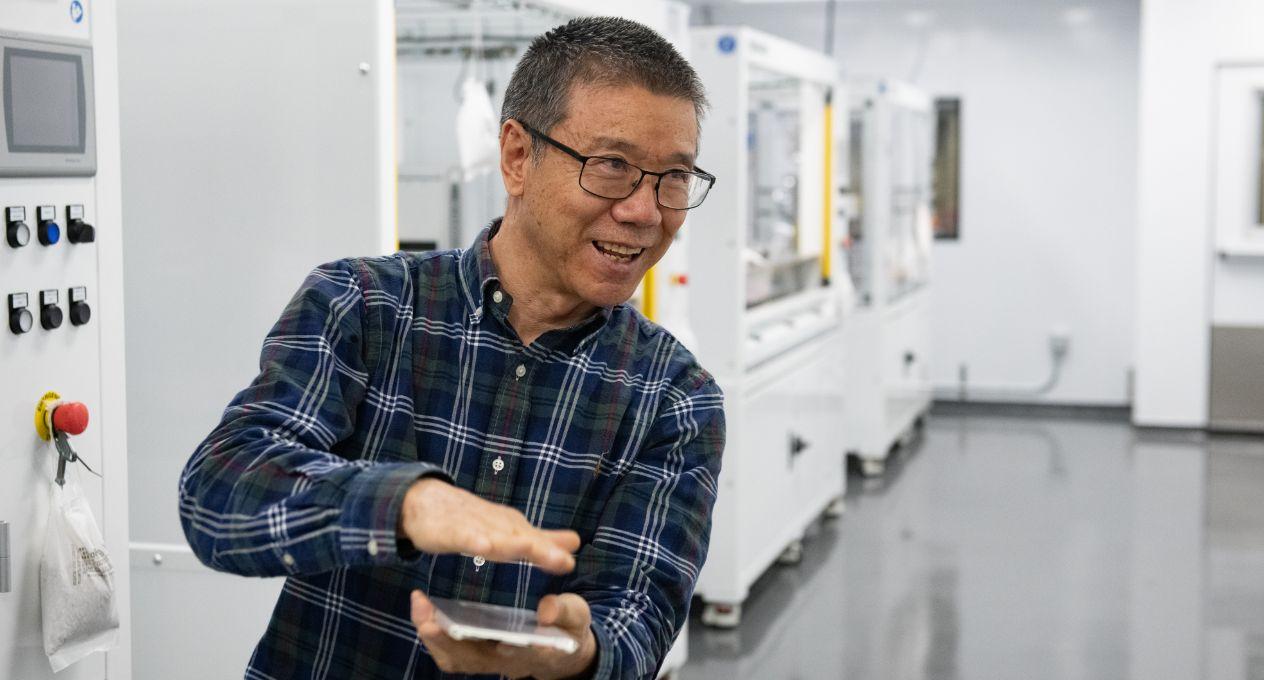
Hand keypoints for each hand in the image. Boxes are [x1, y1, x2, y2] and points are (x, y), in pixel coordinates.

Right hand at [397, 478, 579, 572]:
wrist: (424, 501)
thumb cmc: (470, 520)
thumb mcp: (509, 531)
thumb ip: (541, 540)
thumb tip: (576, 543)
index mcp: (510, 526)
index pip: (535, 540)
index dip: (552, 551)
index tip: (571, 561)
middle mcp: (495, 524)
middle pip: (520, 538)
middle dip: (542, 549)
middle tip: (564, 561)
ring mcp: (472, 526)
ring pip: (494, 537)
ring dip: (511, 544)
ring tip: (529, 550)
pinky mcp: (448, 531)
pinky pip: (461, 537)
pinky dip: (472, 540)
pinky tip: (482, 547)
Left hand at [411, 590, 597, 679]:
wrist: (563, 649)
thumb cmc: (569, 628)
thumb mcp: (576, 615)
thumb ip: (564, 611)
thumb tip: (546, 610)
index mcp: (536, 654)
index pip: (516, 656)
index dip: (501, 649)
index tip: (494, 639)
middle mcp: (506, 663)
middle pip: (471, 660)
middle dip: (447, 640)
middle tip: (429, 618)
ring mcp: (489, 661)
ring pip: (455, 658)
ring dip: (434, 637)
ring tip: (420, 605)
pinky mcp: (478, 655)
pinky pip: (450, 652)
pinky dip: (434, 634)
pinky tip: (425, 610)